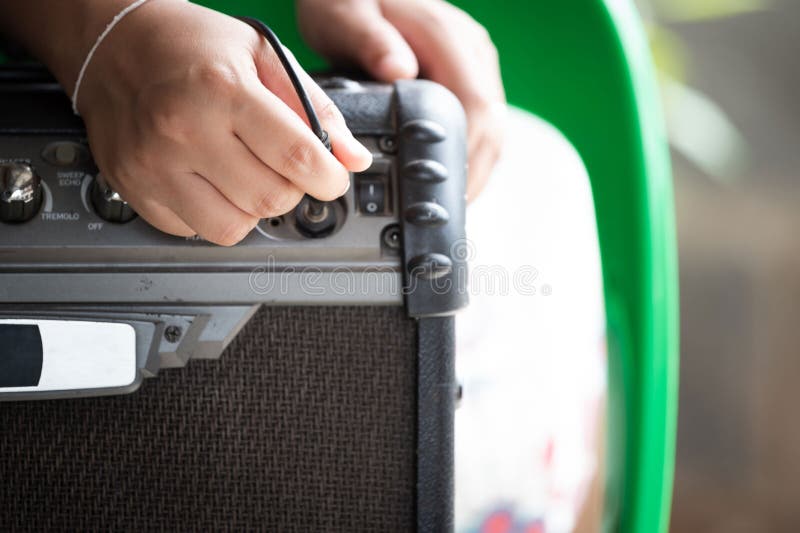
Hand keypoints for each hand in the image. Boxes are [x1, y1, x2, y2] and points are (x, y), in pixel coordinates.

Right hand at [74, 1, 371, 243]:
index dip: (329, 178)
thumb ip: (317, 108)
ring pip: (232, 229)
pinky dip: (213, 214)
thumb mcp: (264, 55)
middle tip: (284, 168)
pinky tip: (209, 180)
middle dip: (292, 190)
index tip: (332, 178)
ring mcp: (155, 165)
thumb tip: (352, 157)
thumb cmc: (190, 45)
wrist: (112, 43)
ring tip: (245, 175)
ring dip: (253, 209)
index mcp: (223, 90)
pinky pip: (193, 230)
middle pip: (270, 199)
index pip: (297, 156)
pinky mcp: (135, 189)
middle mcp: (184, 131)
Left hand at [297, 0, 505, 200]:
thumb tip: (398, 72)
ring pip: (490, 127)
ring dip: (476, 166)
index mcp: (447, 39)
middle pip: (491, 126)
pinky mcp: (462, 77)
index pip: (477, 108)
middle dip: (475, 173)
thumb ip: (369, 40)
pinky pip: (477, 121)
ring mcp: (470, 65)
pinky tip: (452, 175)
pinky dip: (469, 152)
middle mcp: (469, 53)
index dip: (468, 157)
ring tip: (452, 203)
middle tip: (450, 211)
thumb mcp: (345, 15)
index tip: (449, 191)